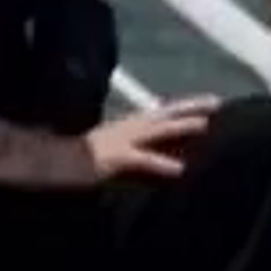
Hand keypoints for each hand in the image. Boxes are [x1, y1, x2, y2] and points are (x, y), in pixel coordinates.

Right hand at [92, 104, 217, 186]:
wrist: (55, 161)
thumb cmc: (81, 158)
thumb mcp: (111, 148)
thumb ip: (133, 147)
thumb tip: (155, 152)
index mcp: (129, 125)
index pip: (162, 112)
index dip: (185, 106)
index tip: (209, 101)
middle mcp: (129, 126)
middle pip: (165, 113)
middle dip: (190, 107)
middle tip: (216, 102)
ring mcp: (122, 139)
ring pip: (158, 129)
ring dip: (181, 126)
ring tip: (204, 125)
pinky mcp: (116, 156)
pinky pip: (143, 159)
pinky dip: (162, 162)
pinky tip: (179, 168)